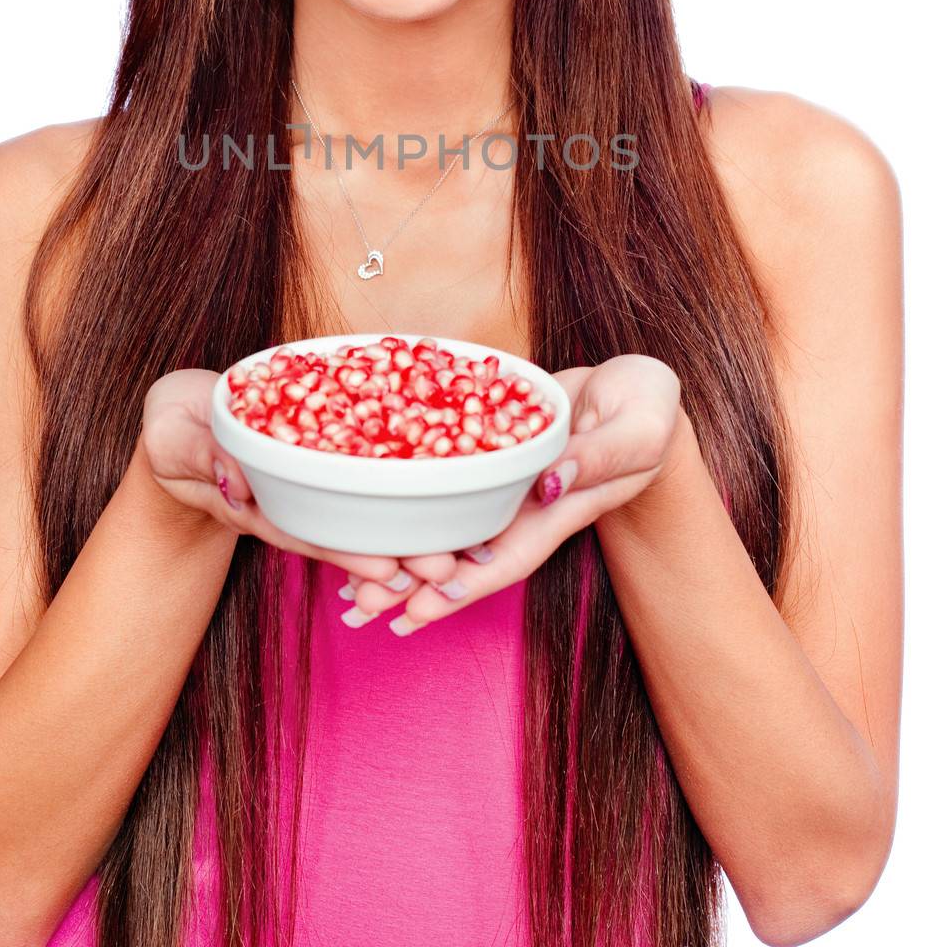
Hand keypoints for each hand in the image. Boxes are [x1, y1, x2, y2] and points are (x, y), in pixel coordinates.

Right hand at [141, 368, 462, 592]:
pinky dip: (393, 487)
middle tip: (447, 569)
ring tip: (459, 547)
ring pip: (359, 511)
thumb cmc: (170, 428)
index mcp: (251, 503)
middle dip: (393, 553)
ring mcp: (301, 483)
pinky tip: (437, 493)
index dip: (347, 552)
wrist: (180, 419)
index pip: (305, 534)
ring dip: (404, 528)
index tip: (390, 570)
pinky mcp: (316, 458)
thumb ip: (202, 454)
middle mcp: (285, 501)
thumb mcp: (172, 437)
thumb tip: (237, 478)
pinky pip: (357, 474)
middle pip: (344, 532)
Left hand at [343, 354, 688, 634]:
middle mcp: (525, 508)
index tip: (420, 607)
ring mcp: (505, 485)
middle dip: (416, 586)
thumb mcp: (640, 429)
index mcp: (561, 510)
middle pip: (465, 558)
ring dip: (403, 555)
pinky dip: (412, 504)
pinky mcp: (489, 454)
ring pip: (447, 529)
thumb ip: (601, 455)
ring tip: (348, 585)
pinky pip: (445, 484)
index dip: (466, 584)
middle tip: (359, 605)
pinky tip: (369, 514)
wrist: (635, 391)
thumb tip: (550, 482)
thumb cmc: (649, 411)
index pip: (509, 557)